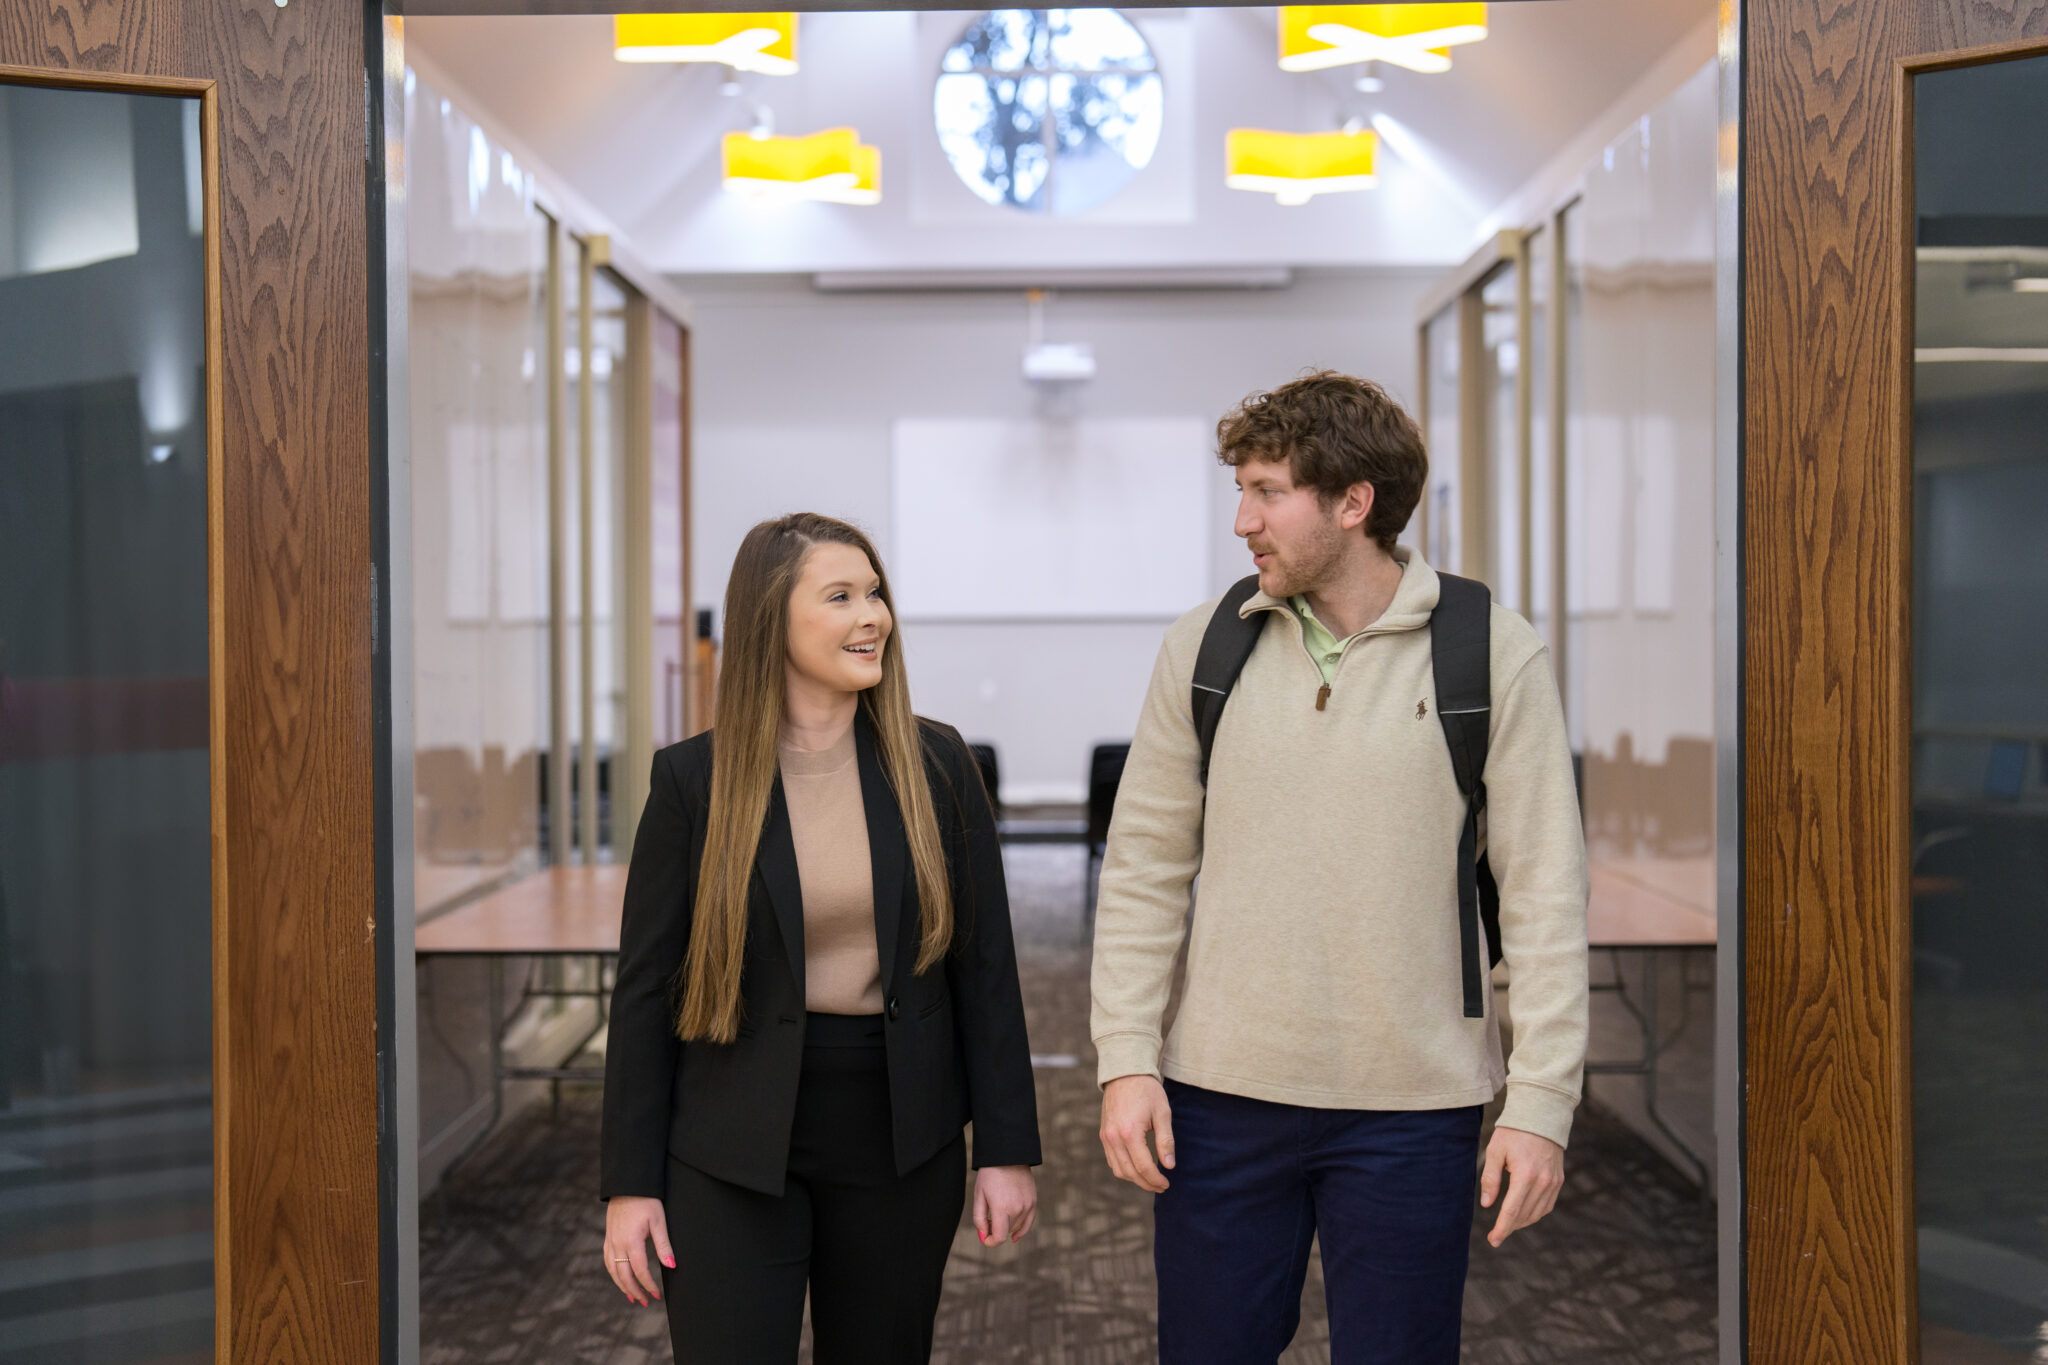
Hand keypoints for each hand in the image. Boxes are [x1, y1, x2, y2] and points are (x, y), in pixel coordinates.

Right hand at [604, 1195, 672, 1305]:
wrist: (628, 1183)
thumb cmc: (647, 1200)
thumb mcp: (659, 1221)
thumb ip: (664, 1245)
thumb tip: (672, 1266)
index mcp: (631, 1241)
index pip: (640, 1270)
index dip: (648, 1285)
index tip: (657, 1295)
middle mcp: (617, 1244)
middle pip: (624, 1275)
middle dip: (635, 1291)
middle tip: (646, 1302)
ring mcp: (610, 1241)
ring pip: (613, 1270)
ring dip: (622, 1285)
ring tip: (633, 1297)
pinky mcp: (608, 1237)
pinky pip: (608, 1261)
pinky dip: (614, 1273)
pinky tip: (620, 1278)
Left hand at [973, 1165, 1038, 1244]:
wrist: (1008, 1155)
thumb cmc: (990, 1175)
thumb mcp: (979, 1196)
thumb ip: (979, 1219)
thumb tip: (983, 1236)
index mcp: (1001, 1208)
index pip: (999, 1237)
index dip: (990, 1241)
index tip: (984, 1238)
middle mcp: (1017, 1209)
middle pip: (1006, 1231)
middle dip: (995, 1230)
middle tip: (987, 1219)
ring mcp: (1027, 1206)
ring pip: (1016, 1227)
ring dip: (1006, 1226)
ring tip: (998, 1213)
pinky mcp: (1033, 1201)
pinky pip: (1028, 1222)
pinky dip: (1021, 1230)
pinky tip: (1015, 1237)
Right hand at [1099, 1074, 1174, 1192]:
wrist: (1125, 1073)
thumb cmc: (1147, 1091)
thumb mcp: (1163, 1113)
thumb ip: (1165, 1141)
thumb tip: (1169, 1165)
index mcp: (1130, 1133)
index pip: (1144, 1167)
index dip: (1156, 1180)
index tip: (1167, 1184)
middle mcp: (1114, 1138)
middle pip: (1130, 1173)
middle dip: (1147, 1183)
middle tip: (1161, 1186)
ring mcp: (1106, 1136)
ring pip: (1118, 1170)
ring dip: (1134, 1178)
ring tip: (1150, 1178)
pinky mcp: (1104, 1134)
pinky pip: (1112, 1160)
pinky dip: (1124, 1169)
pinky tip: (1137, 1167)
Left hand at [1479, 1125, 1564, 1246]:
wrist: (1542, 1116)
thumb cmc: (1513, 1132)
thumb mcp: (1495, 1151)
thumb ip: (1490, 1179)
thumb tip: (1487, 1205)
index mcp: (1525, 1174)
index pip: (1512, 1210)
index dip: (1502, 1228)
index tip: (1493, 1240)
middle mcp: (1543, 1181)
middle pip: (1525, 1215)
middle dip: (1509, 1228)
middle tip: (1495, 1235)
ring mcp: (1554, 1182)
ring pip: (1537, 1213)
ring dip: (1522, 1222)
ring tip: (1507, 1225)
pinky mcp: (1558, 1180)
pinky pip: (1547, 1205)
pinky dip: (1535, 1213)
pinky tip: (1523, 1214)